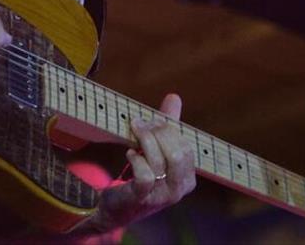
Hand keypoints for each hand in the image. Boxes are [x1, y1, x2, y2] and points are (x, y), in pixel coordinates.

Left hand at [90, 94, 196, 230]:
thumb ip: (167, 125)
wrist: (117, 208)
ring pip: (161, 161)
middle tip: (141, 123)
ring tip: (134, 131)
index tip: (153, 119)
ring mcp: (161, 197)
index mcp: (187, 177)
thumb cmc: (141, 176)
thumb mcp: (157, 150)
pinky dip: (136, 159)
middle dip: (158, 133)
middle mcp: (179, 189)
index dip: (170, 130)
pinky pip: (145, 175)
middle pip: (177, 153)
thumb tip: (174, 97)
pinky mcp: (142, 199)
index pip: (186, 147)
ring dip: (145, 140)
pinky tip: (130, 153)